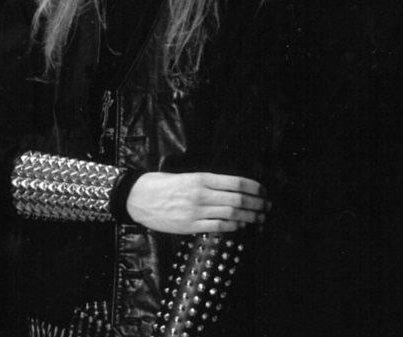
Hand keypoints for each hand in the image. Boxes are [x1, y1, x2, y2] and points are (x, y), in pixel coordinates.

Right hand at [126, 172, 268, 233]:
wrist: (135, 197)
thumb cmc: (158, 185)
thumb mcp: (182, 176)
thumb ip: (204, 183)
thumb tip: (228, 189)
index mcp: (199, 178)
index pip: (236, 182)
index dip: (255, 188)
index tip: (264, 191)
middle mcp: (200, 194)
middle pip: (238, 199)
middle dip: (258, 204)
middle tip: (267, 206)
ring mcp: (196, 211)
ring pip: (232, 214)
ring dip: (250, 216)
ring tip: (259, 218)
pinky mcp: (190, 225)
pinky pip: (219, 226)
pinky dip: (234, 226)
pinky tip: (240, 225)